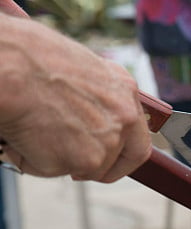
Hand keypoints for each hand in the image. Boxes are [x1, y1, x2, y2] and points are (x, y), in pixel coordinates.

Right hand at [0, 13, 151, 182]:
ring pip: (82, 168)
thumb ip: (95, 98)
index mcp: (125, 90)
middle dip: (93, 167)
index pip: (139, 140)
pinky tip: (21, 134)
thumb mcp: (80, 70)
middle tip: (72, 166)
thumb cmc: (30, 57)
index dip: (123, 157)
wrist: (10, 66)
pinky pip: (52, 170)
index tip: (110, 162)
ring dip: (55, 158)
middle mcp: (124, 118)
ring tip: (32, 128)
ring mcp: (106, 143)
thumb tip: (87, 117)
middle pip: (115, 161)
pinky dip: (32, 159)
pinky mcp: (82, 161)